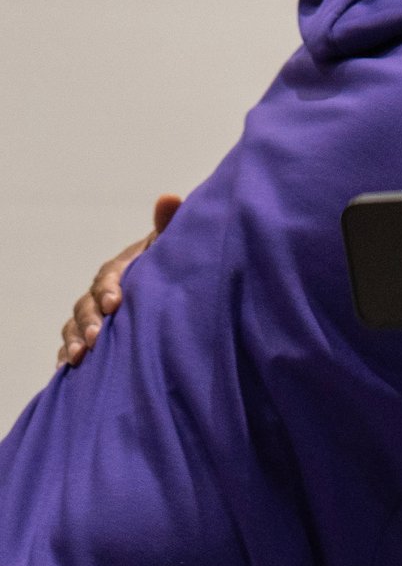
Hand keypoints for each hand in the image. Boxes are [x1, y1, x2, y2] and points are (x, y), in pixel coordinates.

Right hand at [56, 194, 181, 367]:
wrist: (171, 285)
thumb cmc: (170, 261)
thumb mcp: (169, 244)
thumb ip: (167, 223)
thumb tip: (168, 197)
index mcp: (120, 268)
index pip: (108, 276)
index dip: (108, 289)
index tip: (116, 302)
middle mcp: (101, 289)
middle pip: (87, 304)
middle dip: (90, 321)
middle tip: (96, 338)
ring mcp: (93, 311)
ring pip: (75, 324)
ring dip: (75, 339)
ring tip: (79, 356)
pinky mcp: (92, 332)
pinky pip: (72, 343)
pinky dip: (67, 354)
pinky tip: (66, 368)